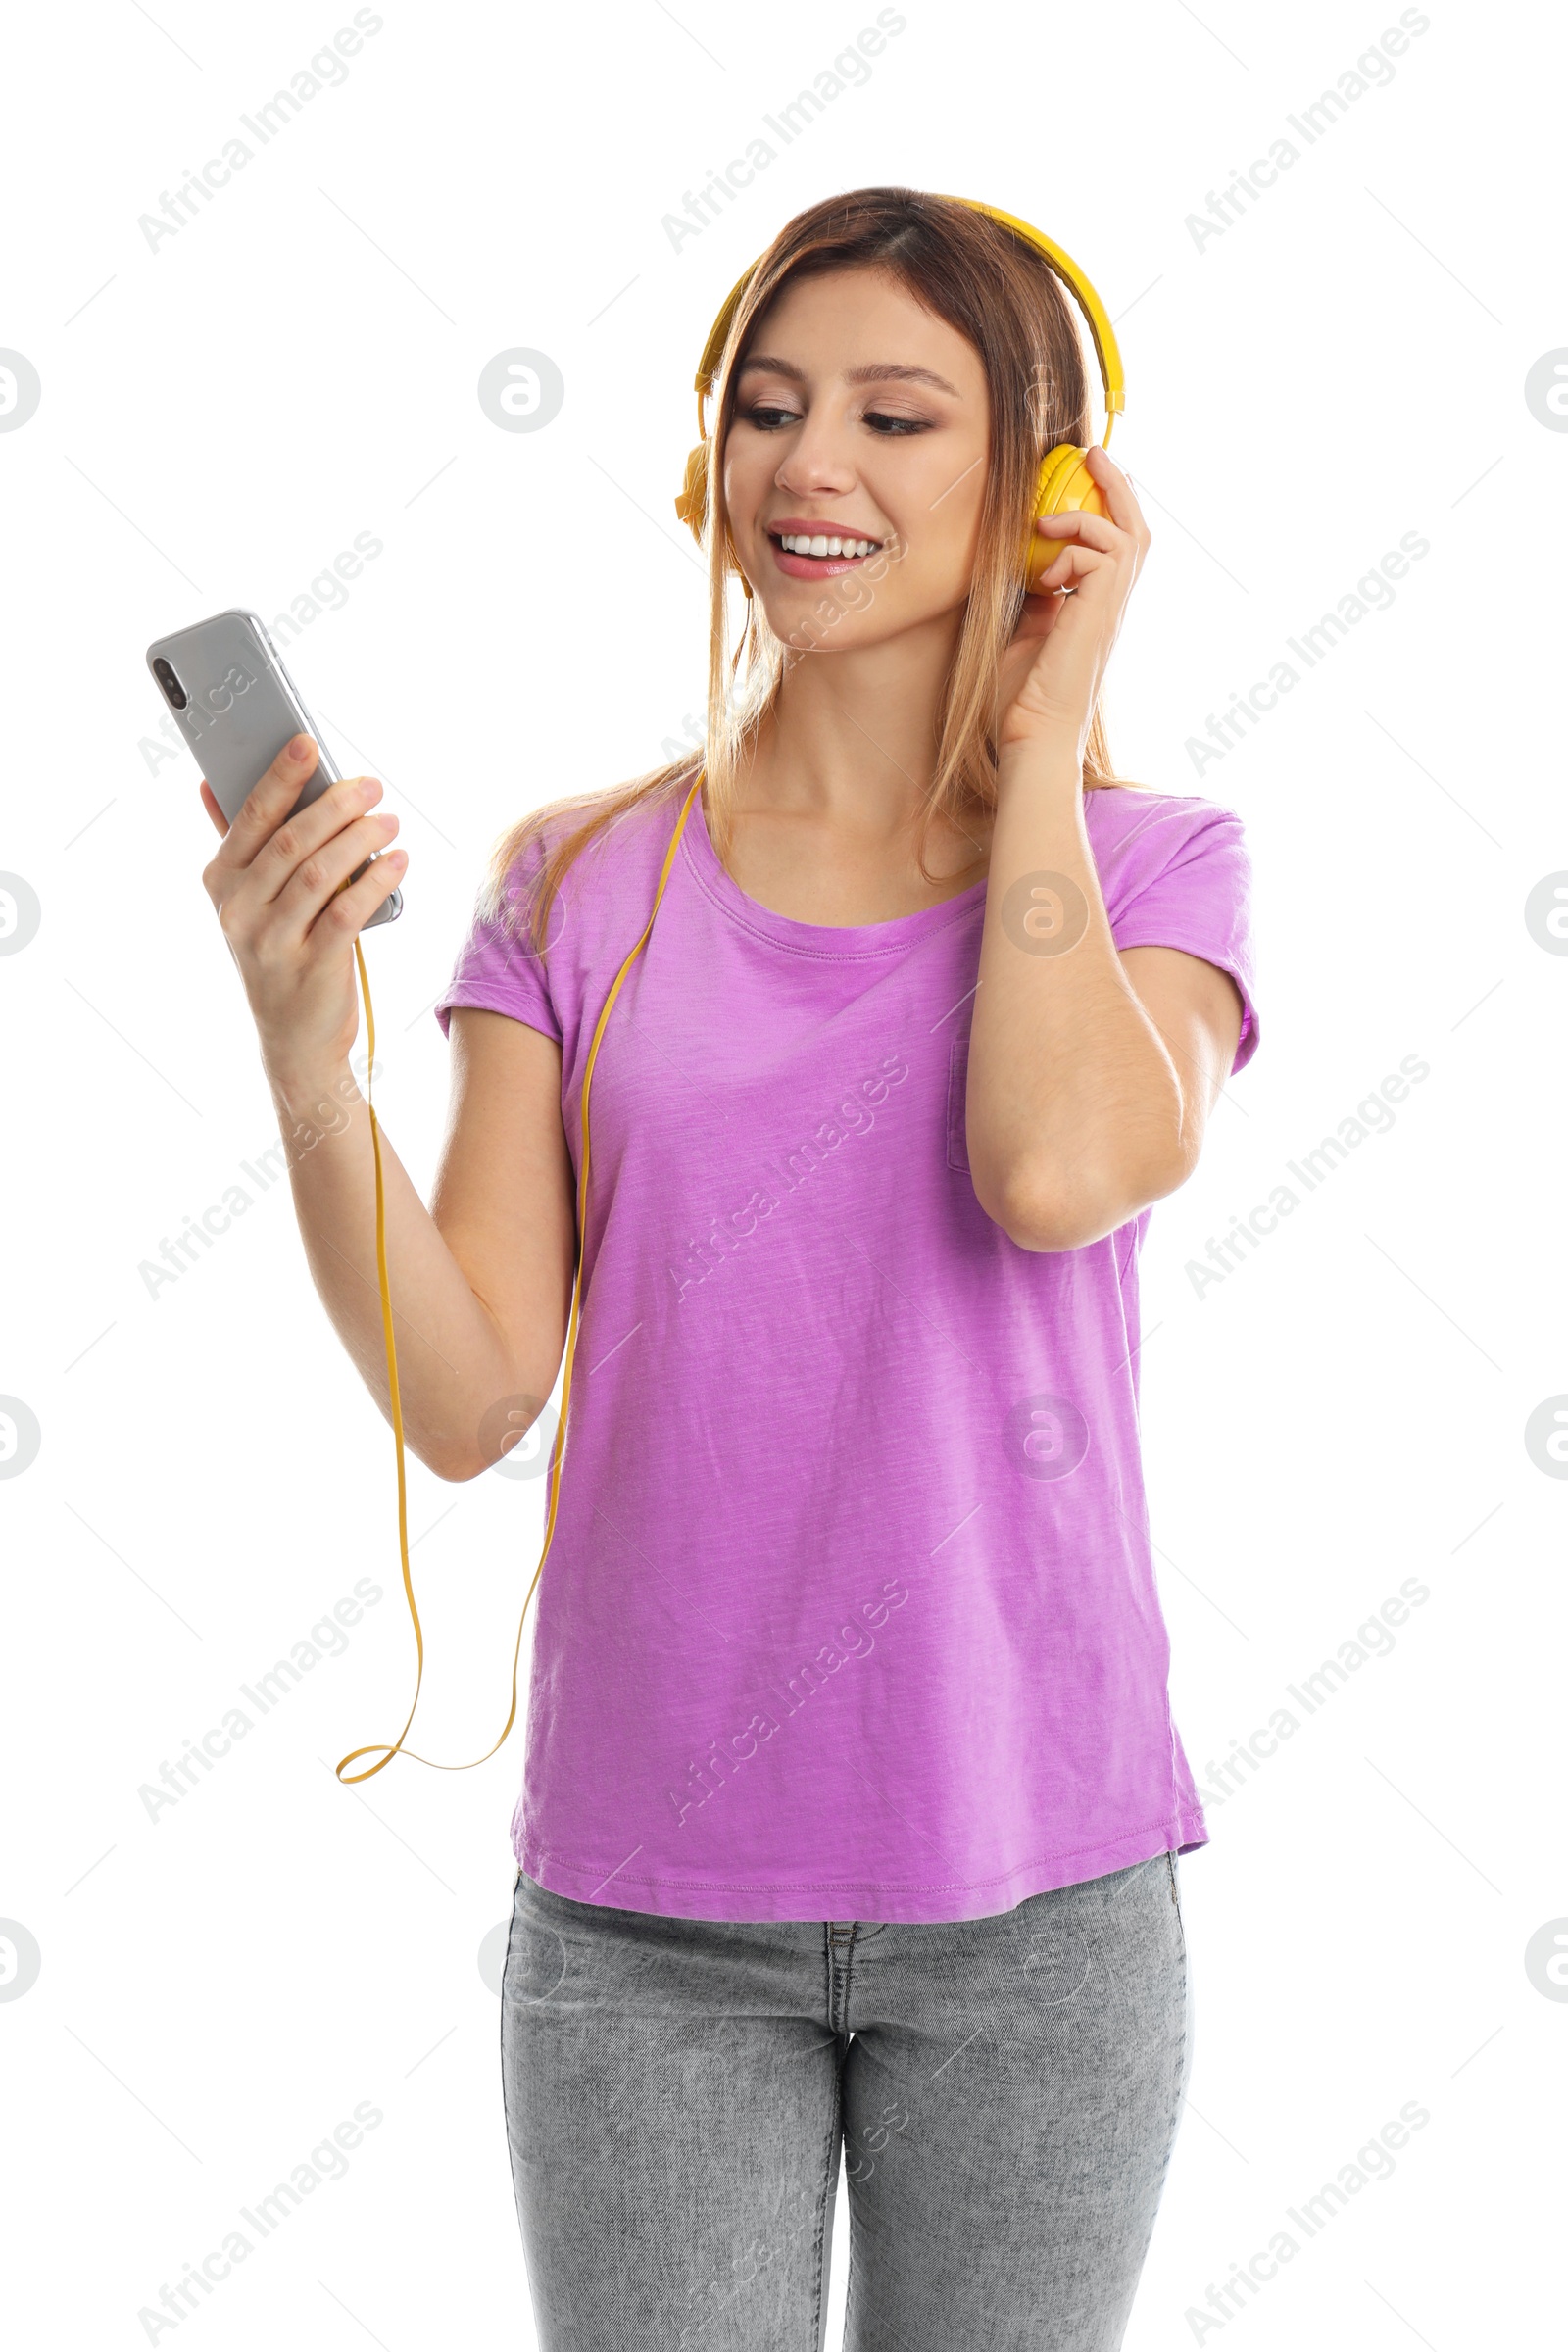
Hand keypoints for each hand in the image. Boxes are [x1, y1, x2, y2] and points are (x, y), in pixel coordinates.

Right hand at [199, 733, 404, 1086]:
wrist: (295, 1039)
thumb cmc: (281, 953)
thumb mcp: (251, 900)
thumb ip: (242, 844)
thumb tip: (211, 782)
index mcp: (220, 881)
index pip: (251, 817)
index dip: (281, 776)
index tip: (309, 743)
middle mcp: (238, 909)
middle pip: (291, 840)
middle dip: (335, 804)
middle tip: (371, 784)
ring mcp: (271, 941)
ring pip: (320, 872)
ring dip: (361, 838)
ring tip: (389, 818)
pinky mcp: (310, 966)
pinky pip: (347, 910)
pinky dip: (375, 879)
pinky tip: (397, 861)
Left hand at [995, 445, 1150, 758]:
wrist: (1031, 735)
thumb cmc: (1022, 700)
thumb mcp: (1022, 635)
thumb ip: (1032, 600)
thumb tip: (1027, 567)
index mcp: (1095, 610)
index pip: (1113, 547)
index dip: (1103, 509)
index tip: (1080, 478)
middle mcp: (1111, 607)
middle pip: (1136, 531)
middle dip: (1117, 487)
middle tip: (1092, 455)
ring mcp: (1110, 610)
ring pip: (1127, 536)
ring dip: (1086, 518)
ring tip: (1047, 524)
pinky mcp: (1101, 613)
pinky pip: (1102, 555)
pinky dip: (1072, 551)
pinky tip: (1045, 578)